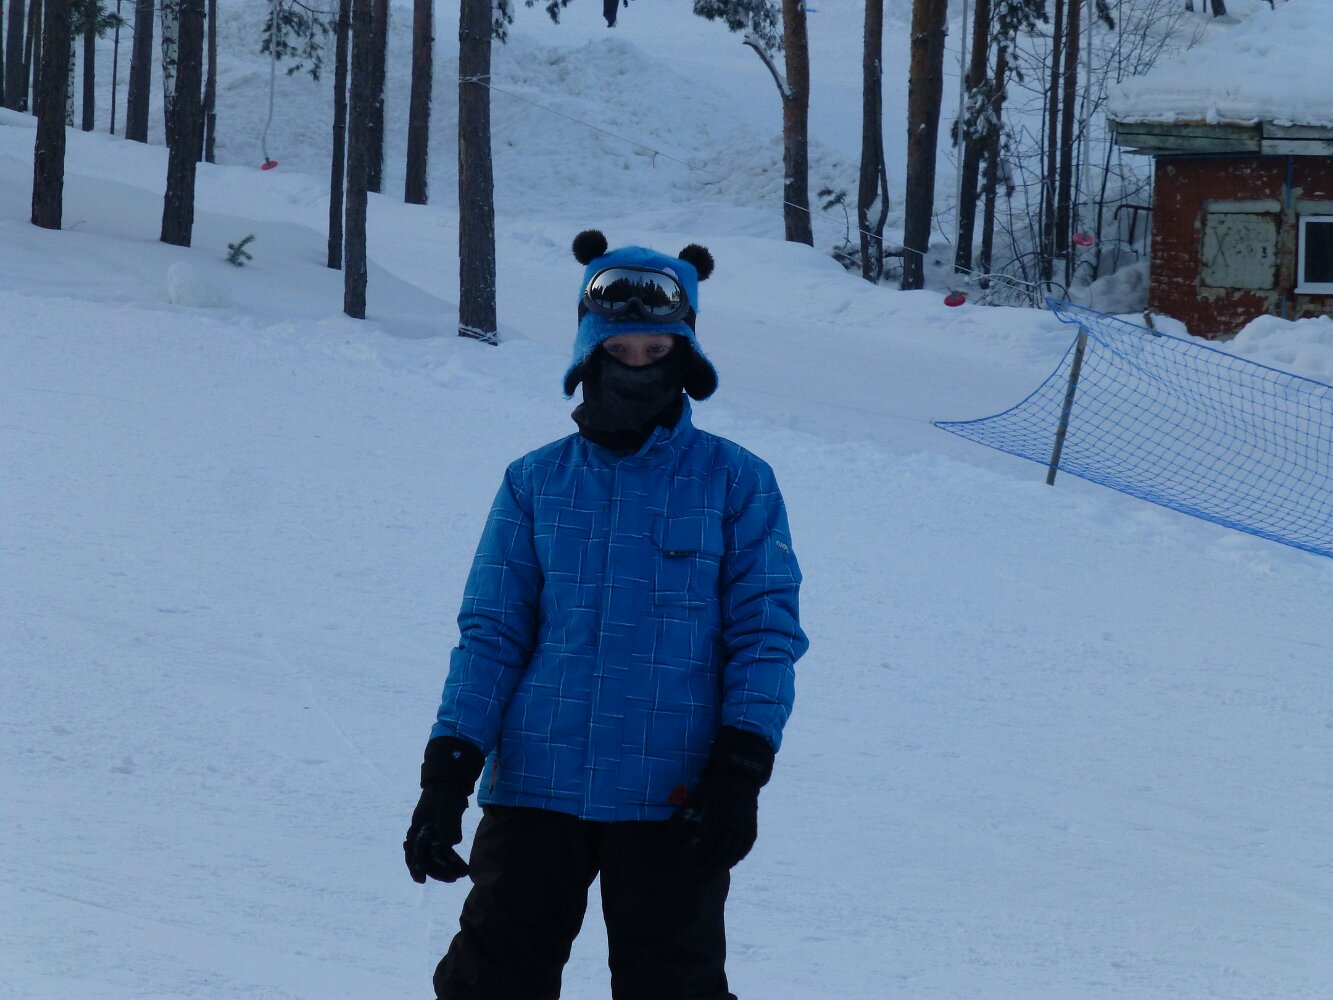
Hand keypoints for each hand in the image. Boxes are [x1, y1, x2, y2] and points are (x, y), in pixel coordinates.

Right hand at [404, 736, 484, 883]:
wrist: (451, 779)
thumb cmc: (446, 793)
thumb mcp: (448, 809)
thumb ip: (448, 827)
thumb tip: (450, 844)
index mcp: (419, 827)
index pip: (413, 852)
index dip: (416, 867)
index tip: (421, 881)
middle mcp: (422, 831)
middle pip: (426, 856)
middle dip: (438, 869)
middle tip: (453, 879)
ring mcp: (431, 831)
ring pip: (436, 854)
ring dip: (447, 864)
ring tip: (462, 874)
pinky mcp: (441, 829)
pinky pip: (444, 847)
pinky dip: (451, 856)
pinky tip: (460, 865)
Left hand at [675, 727, 774, 873]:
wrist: (742, 779)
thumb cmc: (716, 786)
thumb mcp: (697, 794)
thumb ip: (684, 812)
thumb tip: (669, 829)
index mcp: (719, 816)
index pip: (703, 841)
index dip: (691, 852)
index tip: (681, 859)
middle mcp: (733, 827)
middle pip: (716, 852)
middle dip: (701, 863)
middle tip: (690, 870)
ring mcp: (744, 832)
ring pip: (729, 856)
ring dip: (715, 866)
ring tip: (703, 872)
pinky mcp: (751, 834)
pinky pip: (740, 853)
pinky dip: (730, 861)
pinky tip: (721, 865)